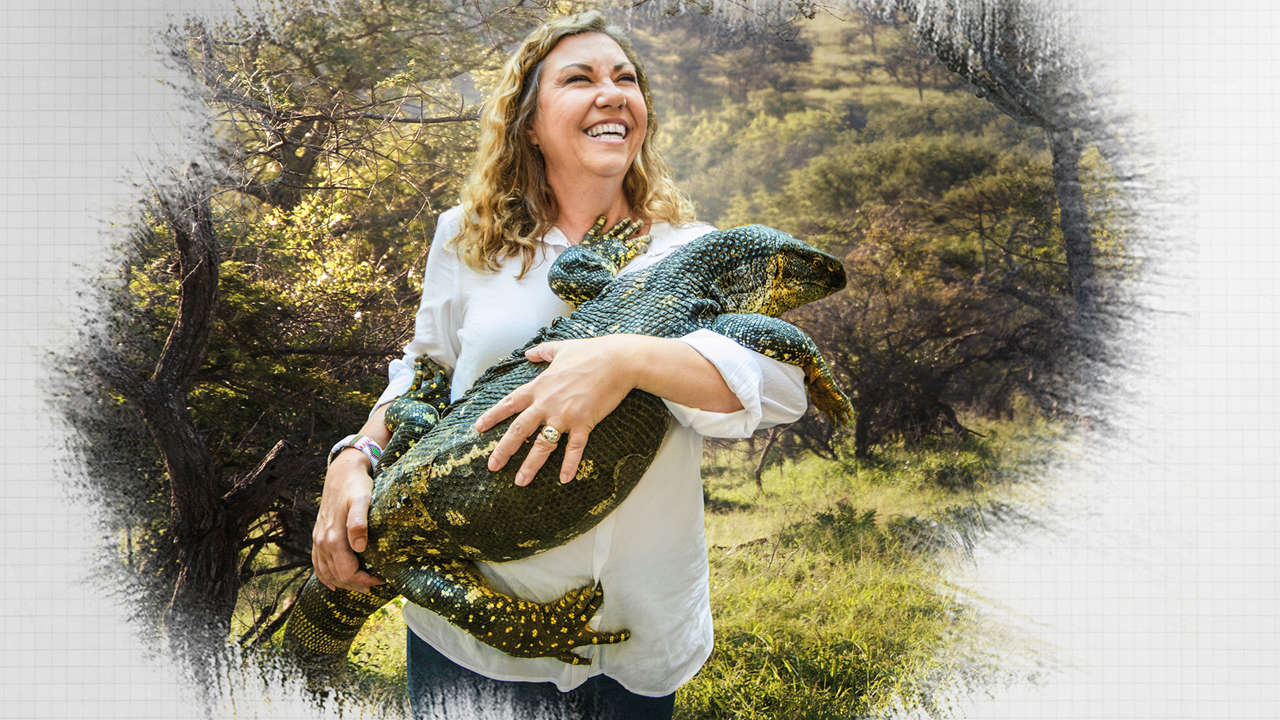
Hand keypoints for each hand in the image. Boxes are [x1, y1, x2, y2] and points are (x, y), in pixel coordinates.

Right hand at [311, 451, 384, 592]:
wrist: (341, 473)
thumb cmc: (356, 486)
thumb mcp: (362, 500)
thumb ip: (359, 522)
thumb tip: (360, 548)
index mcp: (333, 538)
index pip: (347, 572)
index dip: (364, 580)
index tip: (381, 579)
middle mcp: (322, 542)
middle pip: (337, 576)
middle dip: (356, 584)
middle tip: (376, 584)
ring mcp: (317, 540)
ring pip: (326, 573)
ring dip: (343, 583)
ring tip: (362, 585)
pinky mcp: (317, 536)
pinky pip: (317, 564)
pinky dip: (325, 577)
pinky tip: (334, 584)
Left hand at [473, 335, 642, 485]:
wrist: (617, 360)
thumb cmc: (591, 352)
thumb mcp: (562, 348)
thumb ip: (543, 351)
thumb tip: (529, 352)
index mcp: (539, 386)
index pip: (510, 403)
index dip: (493, 416)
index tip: (478, 429)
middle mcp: (547, 403)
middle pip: (519, 430)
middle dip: (504, 449)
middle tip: (492, 466)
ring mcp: (565, 415)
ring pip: (542, 444)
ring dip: (531, 465)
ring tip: (520, 481)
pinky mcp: (584, 422)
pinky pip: (574, 448)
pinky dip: (570, 464)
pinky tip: (565, 479)